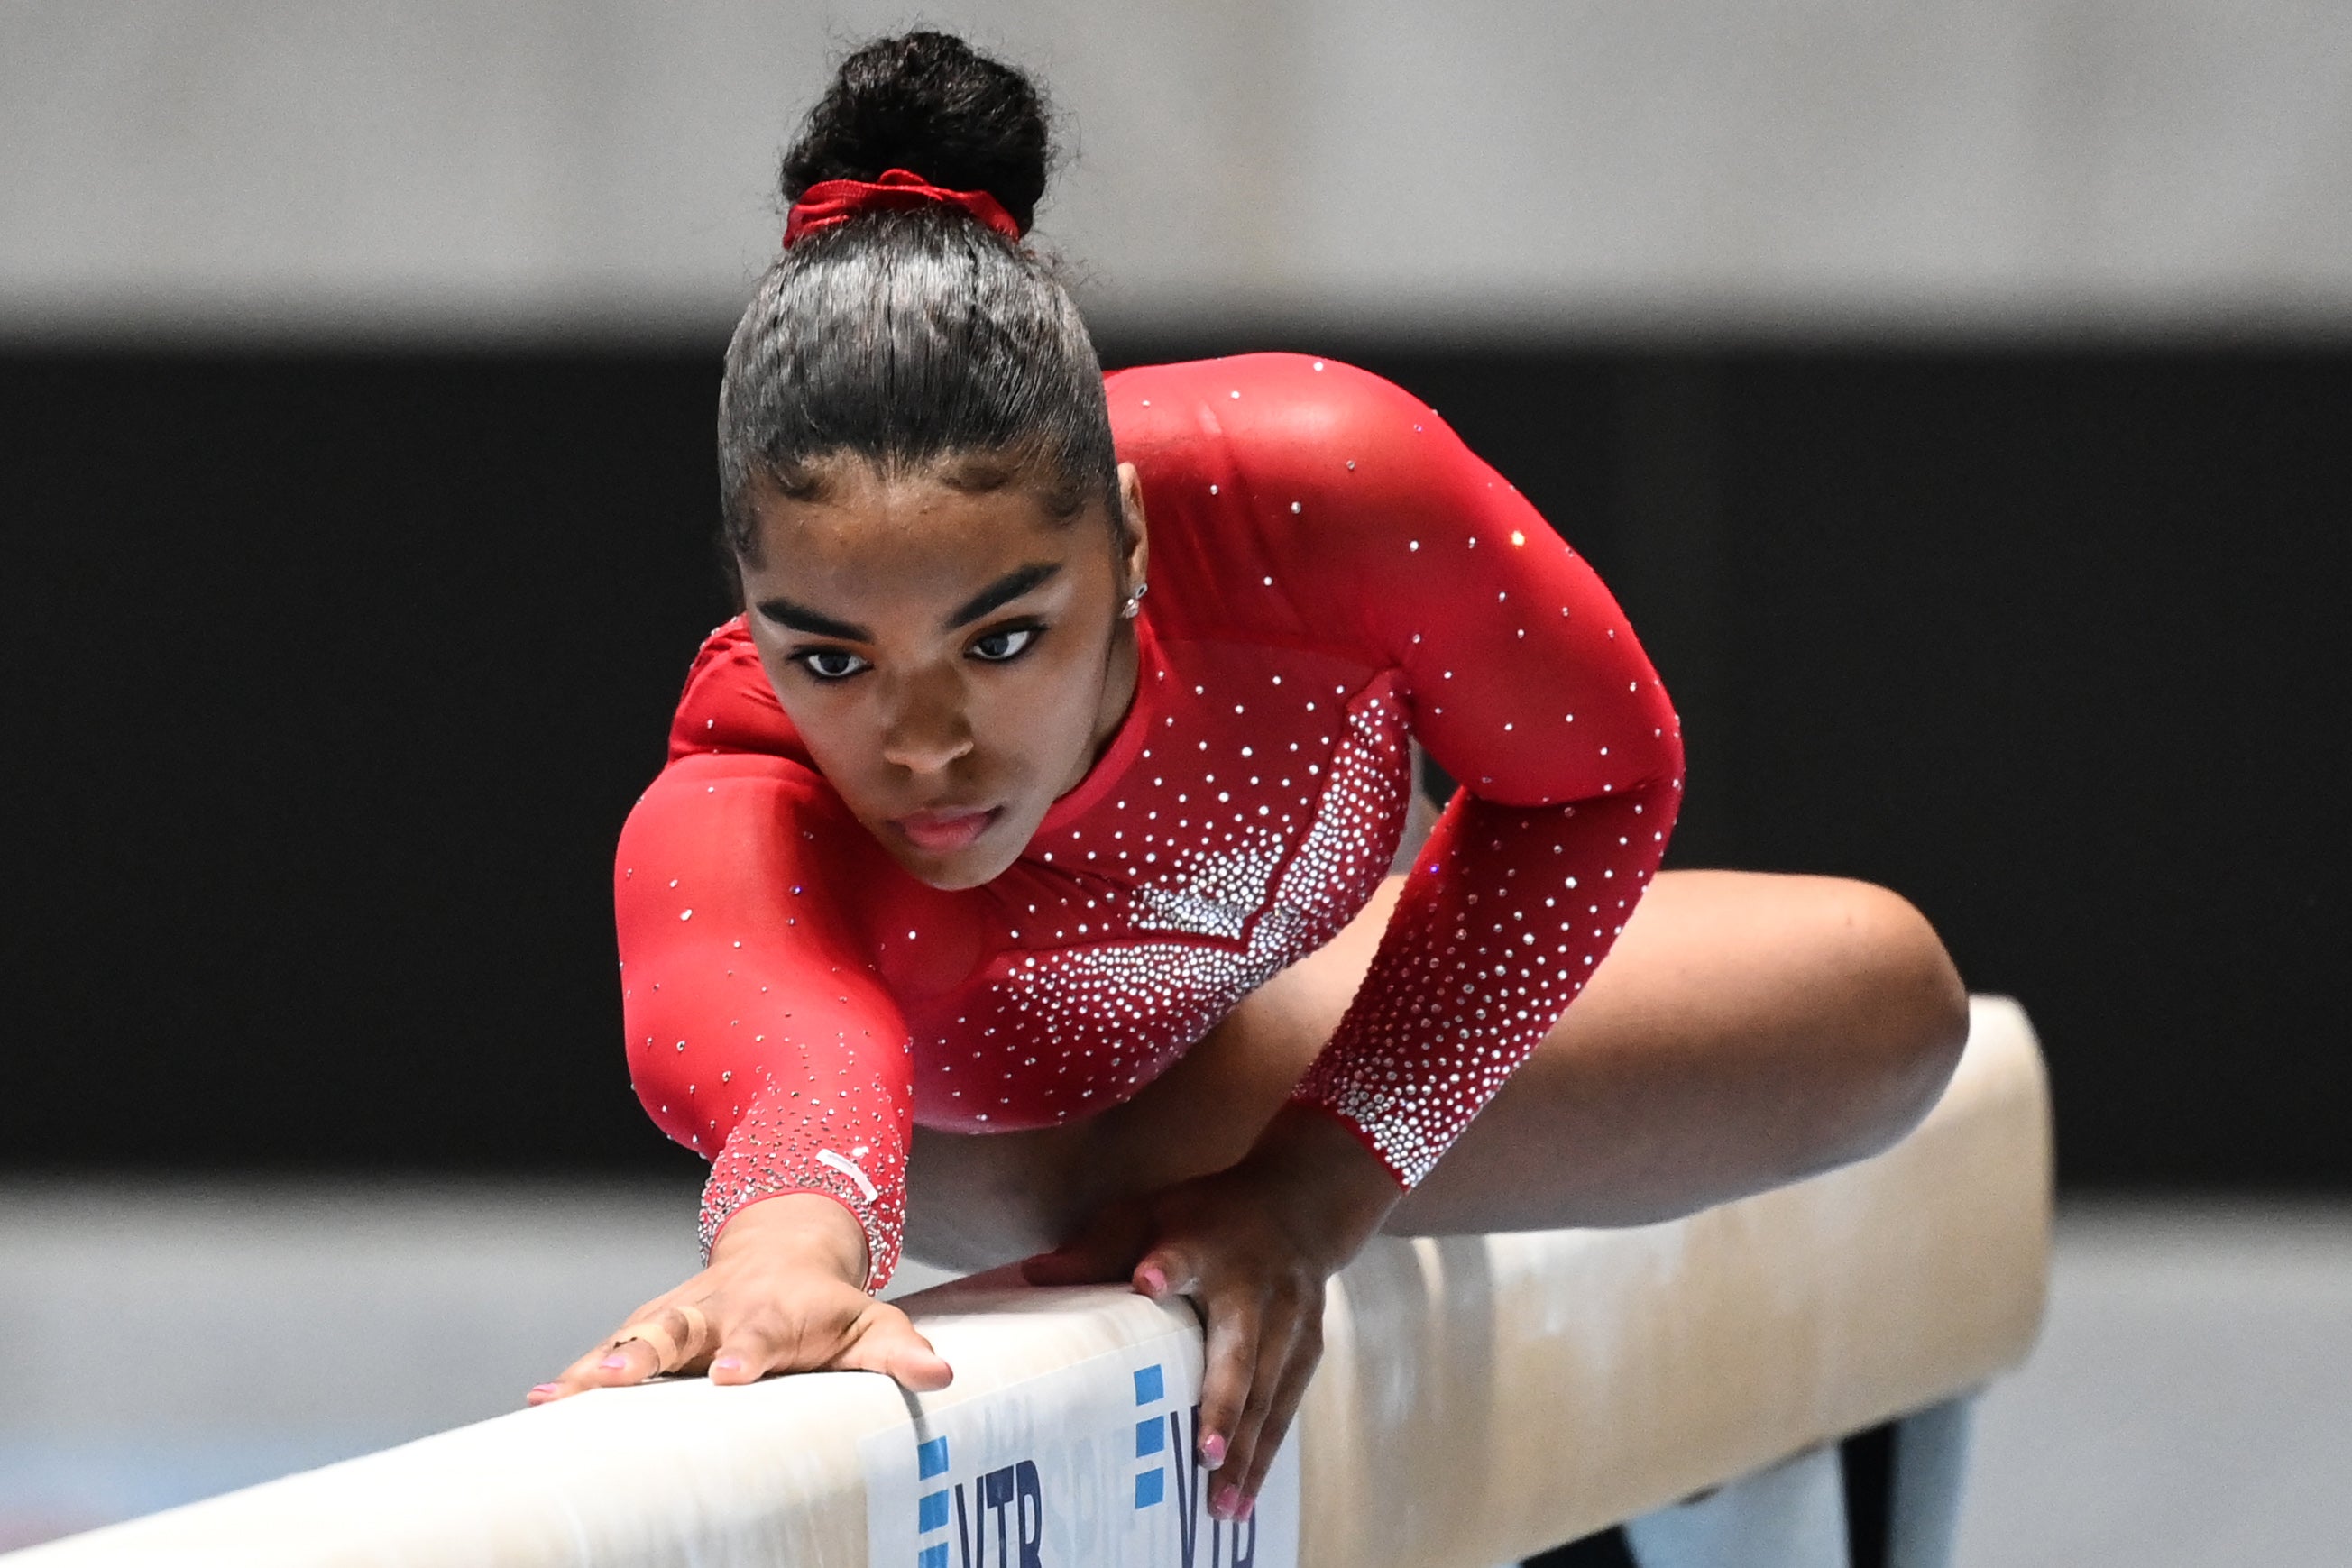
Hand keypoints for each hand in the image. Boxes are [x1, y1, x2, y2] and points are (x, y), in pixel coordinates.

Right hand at [526, 1193, 951, 1404]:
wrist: (785, 1246)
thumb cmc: (831, 1306)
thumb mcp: (873, 1322)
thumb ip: (900, 1351)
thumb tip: (941, 1374)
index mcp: (774, 1311)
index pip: (760, 1334)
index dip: (746, 1353)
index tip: (730, 1376)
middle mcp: (717, 1310)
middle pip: (678, 1328)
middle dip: (646, 1352)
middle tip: (616, 1377)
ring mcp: (677, 1317)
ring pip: (632, 1336)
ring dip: (596, 1365)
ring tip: (554, 1397)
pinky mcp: (648, 1332)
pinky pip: (607, 1354)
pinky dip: (574, 1375)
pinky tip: (538, 1404)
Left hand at [1019, 1105, 1398, 1518]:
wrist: (1299, 1206)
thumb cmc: (1205, 1218)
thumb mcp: (1149, 1214)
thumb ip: (1097, 1248)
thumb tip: (1033, 1274)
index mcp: (1206, 1246)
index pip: (1184, 1255)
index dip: (1168, 1268)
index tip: (1148, 1281)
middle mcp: (1255, 1285)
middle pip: (1241, 1348)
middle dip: (1225, 1402)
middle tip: (1204, 1455)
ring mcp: (1290, 1319)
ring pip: (1268, 1391)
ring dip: (1247, 1450)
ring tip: (1221, 1505)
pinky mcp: (1309, 1347)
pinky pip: (1285, 1407)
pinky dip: (1265, 1453)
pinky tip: (1242, 1496)